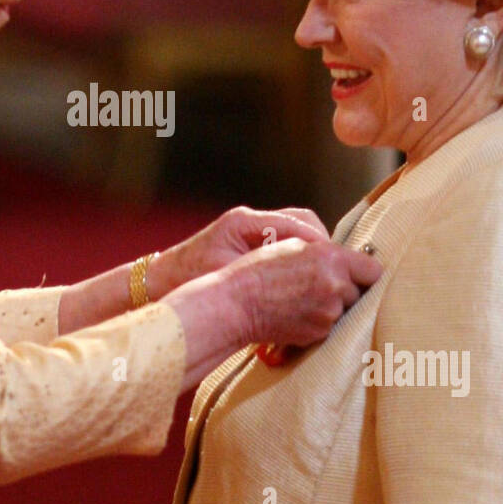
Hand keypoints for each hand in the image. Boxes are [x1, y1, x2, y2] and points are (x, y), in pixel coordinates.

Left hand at [148, 206, 329, 298]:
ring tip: (327, 275)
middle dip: (324, 245)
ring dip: (315, 251)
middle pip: (304, 221)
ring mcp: (253, 230)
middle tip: (338, 268)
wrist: (164, 282)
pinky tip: (309, 279)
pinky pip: (288, 243)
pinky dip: (302, 258)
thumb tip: (305, 269)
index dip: (320, 243)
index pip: (297, 222)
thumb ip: (262, 269)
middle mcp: (252, 221)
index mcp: (246, 223)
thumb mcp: (225, 275)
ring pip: (299, 231)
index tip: (337, 262)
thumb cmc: (190, 280)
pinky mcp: (253, 242)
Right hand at [166, 237, 381, 393]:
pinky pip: (329, 325)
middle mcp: (335, 286)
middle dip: (345, 289)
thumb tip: (353, 264)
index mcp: (332, 258)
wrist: (237, 304)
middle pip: (359, 292)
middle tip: (318, 285)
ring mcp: (328, 313)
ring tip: (302, 298)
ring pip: (344, 309)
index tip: (356, 273)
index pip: (374, 270)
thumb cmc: (260, 269)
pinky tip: (296, 312)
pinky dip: (318, 320)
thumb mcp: (294, 246)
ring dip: (332, 305)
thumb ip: (328, 253)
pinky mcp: (319, 333)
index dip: (364, 272)